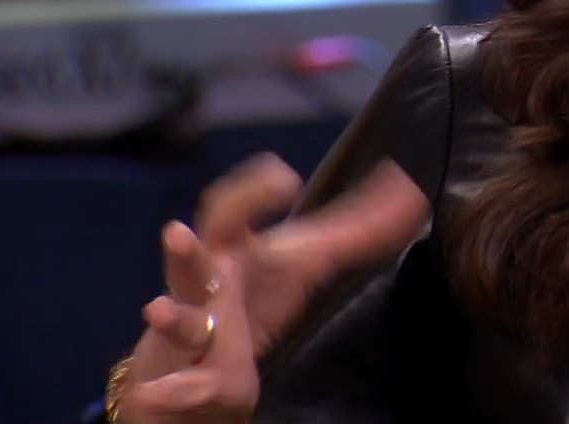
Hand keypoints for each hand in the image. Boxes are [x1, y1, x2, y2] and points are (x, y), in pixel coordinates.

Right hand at [112, 154, 428, 421]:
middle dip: (183, 248)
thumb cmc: (254, 294)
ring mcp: (189, 326)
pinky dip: (177, 389)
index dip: (252, 190)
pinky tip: (162, 392)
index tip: (283, 177)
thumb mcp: (305, 261)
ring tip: (157, 310)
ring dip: (169, 316)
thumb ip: (355, 232)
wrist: (202, 356)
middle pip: (191, 257)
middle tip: (178, 233)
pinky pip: (180, 383)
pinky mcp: (187, 375)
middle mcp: (205, 282)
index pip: (234, 207)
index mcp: (234, 248)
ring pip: (175, 317)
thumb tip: (411, 196)